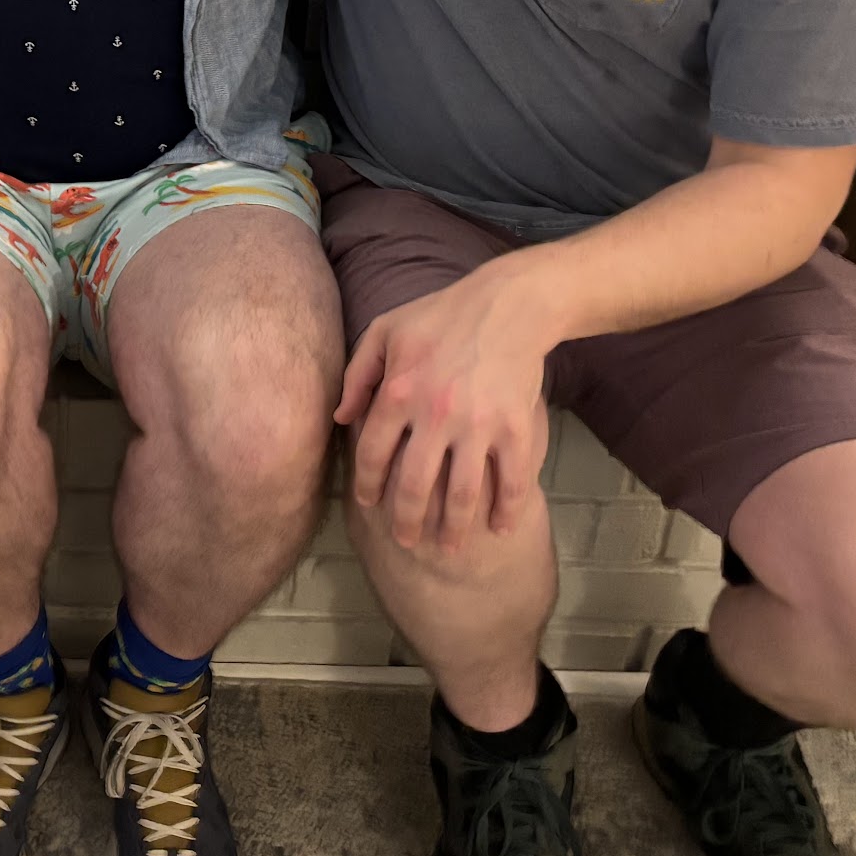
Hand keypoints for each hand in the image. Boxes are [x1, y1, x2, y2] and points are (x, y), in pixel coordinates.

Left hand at [334, 254, 558, 554]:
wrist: (509, 305)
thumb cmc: (439, 315)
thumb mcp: (385, 331)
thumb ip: (357, 374)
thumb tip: (340, 419)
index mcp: (398, 391)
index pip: (372, 453)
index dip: (366, 484)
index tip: (367, 503)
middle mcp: (434, 415)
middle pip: (414, 485)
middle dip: (406, 521)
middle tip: (406, 540)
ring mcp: (478, 425)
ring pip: (461, 494)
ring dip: (454, 528)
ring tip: (449, 549)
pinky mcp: (516, 429)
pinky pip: (510, 481)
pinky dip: (506, 511)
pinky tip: (500, 529)